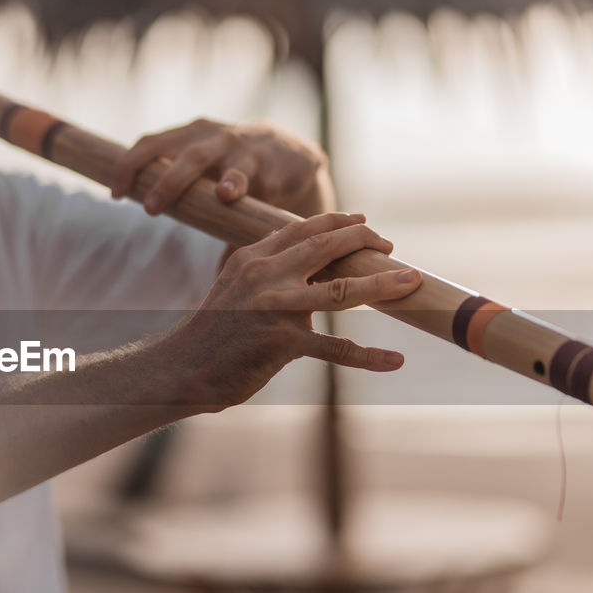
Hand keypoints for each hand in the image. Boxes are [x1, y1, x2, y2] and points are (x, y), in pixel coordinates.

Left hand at [109, 118, 334, 216]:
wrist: (291, 154)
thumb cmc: (234, 167)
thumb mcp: (203, 168)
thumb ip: (178, 187)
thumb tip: (139, 210)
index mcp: (189, 136)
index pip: (151, 144)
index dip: (129, 165)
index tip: (115, 193)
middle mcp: (211, 137)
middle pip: (180, 153)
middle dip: (164, 180)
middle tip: (150, 208)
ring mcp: (239, 148)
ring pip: (209, 160)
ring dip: (199, 180)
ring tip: (210, 197)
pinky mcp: (266, 165)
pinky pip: (249, 175)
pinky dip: (237, 184)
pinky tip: (229, 195)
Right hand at [164, 212, 420, 410]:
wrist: (182, 368)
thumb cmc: (212, 332)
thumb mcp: (234, 288)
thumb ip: (266, 273)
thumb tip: (304, 271)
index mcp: (253, 256)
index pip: (304, 229)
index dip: (340, 223)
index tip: (364, 225)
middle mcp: (265, 274)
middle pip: (328, 247)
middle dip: (365, 243)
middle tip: (390, 248)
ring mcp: (274, 307)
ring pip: (342, 291)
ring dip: (382, 286)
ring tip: (410, 281)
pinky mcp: (281, 343)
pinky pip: (335, 349)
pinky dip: (369, 356)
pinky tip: (395, 360)